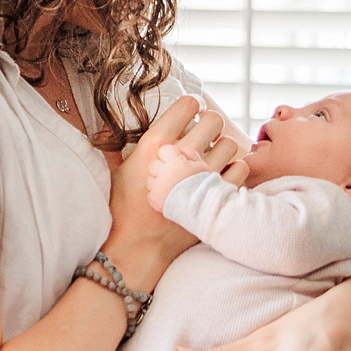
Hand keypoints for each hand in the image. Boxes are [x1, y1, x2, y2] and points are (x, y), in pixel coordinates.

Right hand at [104, 97, 237, 291]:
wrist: (140, 245)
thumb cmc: (123, 208)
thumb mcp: (117, 171)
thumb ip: (120, 146)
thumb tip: (109, 127)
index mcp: (156, 144)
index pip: (187, 106)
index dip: (190, 105)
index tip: (189, 111)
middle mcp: (183, 156)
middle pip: (214, 120)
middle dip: (209, 122)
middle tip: (202, 131)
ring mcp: (204, 176)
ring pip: (230, 143)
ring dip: (222, 145)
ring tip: (211, 154)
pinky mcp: (218, 195)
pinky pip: (240, 169)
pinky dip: (233, 168)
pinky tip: (219, 173)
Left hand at [146, 142, 211, 211]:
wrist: (203, 206)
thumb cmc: (203, 186)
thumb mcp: (201, 166)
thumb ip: (189, 153)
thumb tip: (180, 149)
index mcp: (175, 162)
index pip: (164, 150)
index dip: (169, 155)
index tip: (174, 161)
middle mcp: (163, 173)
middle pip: (153, 164)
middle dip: (161, 168)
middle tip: (172, 175)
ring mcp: (157, 187)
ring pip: (150, 180)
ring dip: (157, 182)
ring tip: (170, 187)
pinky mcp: (154, 199)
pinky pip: (150, 194)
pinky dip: (157, 195)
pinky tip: (167, 197)